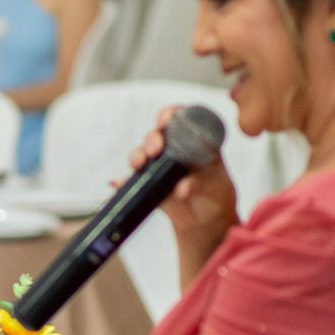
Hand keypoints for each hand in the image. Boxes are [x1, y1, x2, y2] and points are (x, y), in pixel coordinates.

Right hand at [126, 105, 237, 241]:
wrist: (206, 218)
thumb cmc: (216, 194)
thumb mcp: (214, 188)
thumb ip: (200, 185)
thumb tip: (181, 188)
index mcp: (195, 141)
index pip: (181, 119)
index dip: (170, 115)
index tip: (166, 122)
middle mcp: (174, 149)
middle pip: (157, 134)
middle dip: (152, 138)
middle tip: (154, 150)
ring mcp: (159, 165)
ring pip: (142, 153)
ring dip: (137, 155)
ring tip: (138, 165)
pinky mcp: (148, 183)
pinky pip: (132, 180)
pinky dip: (123, 181)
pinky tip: (118, 183)